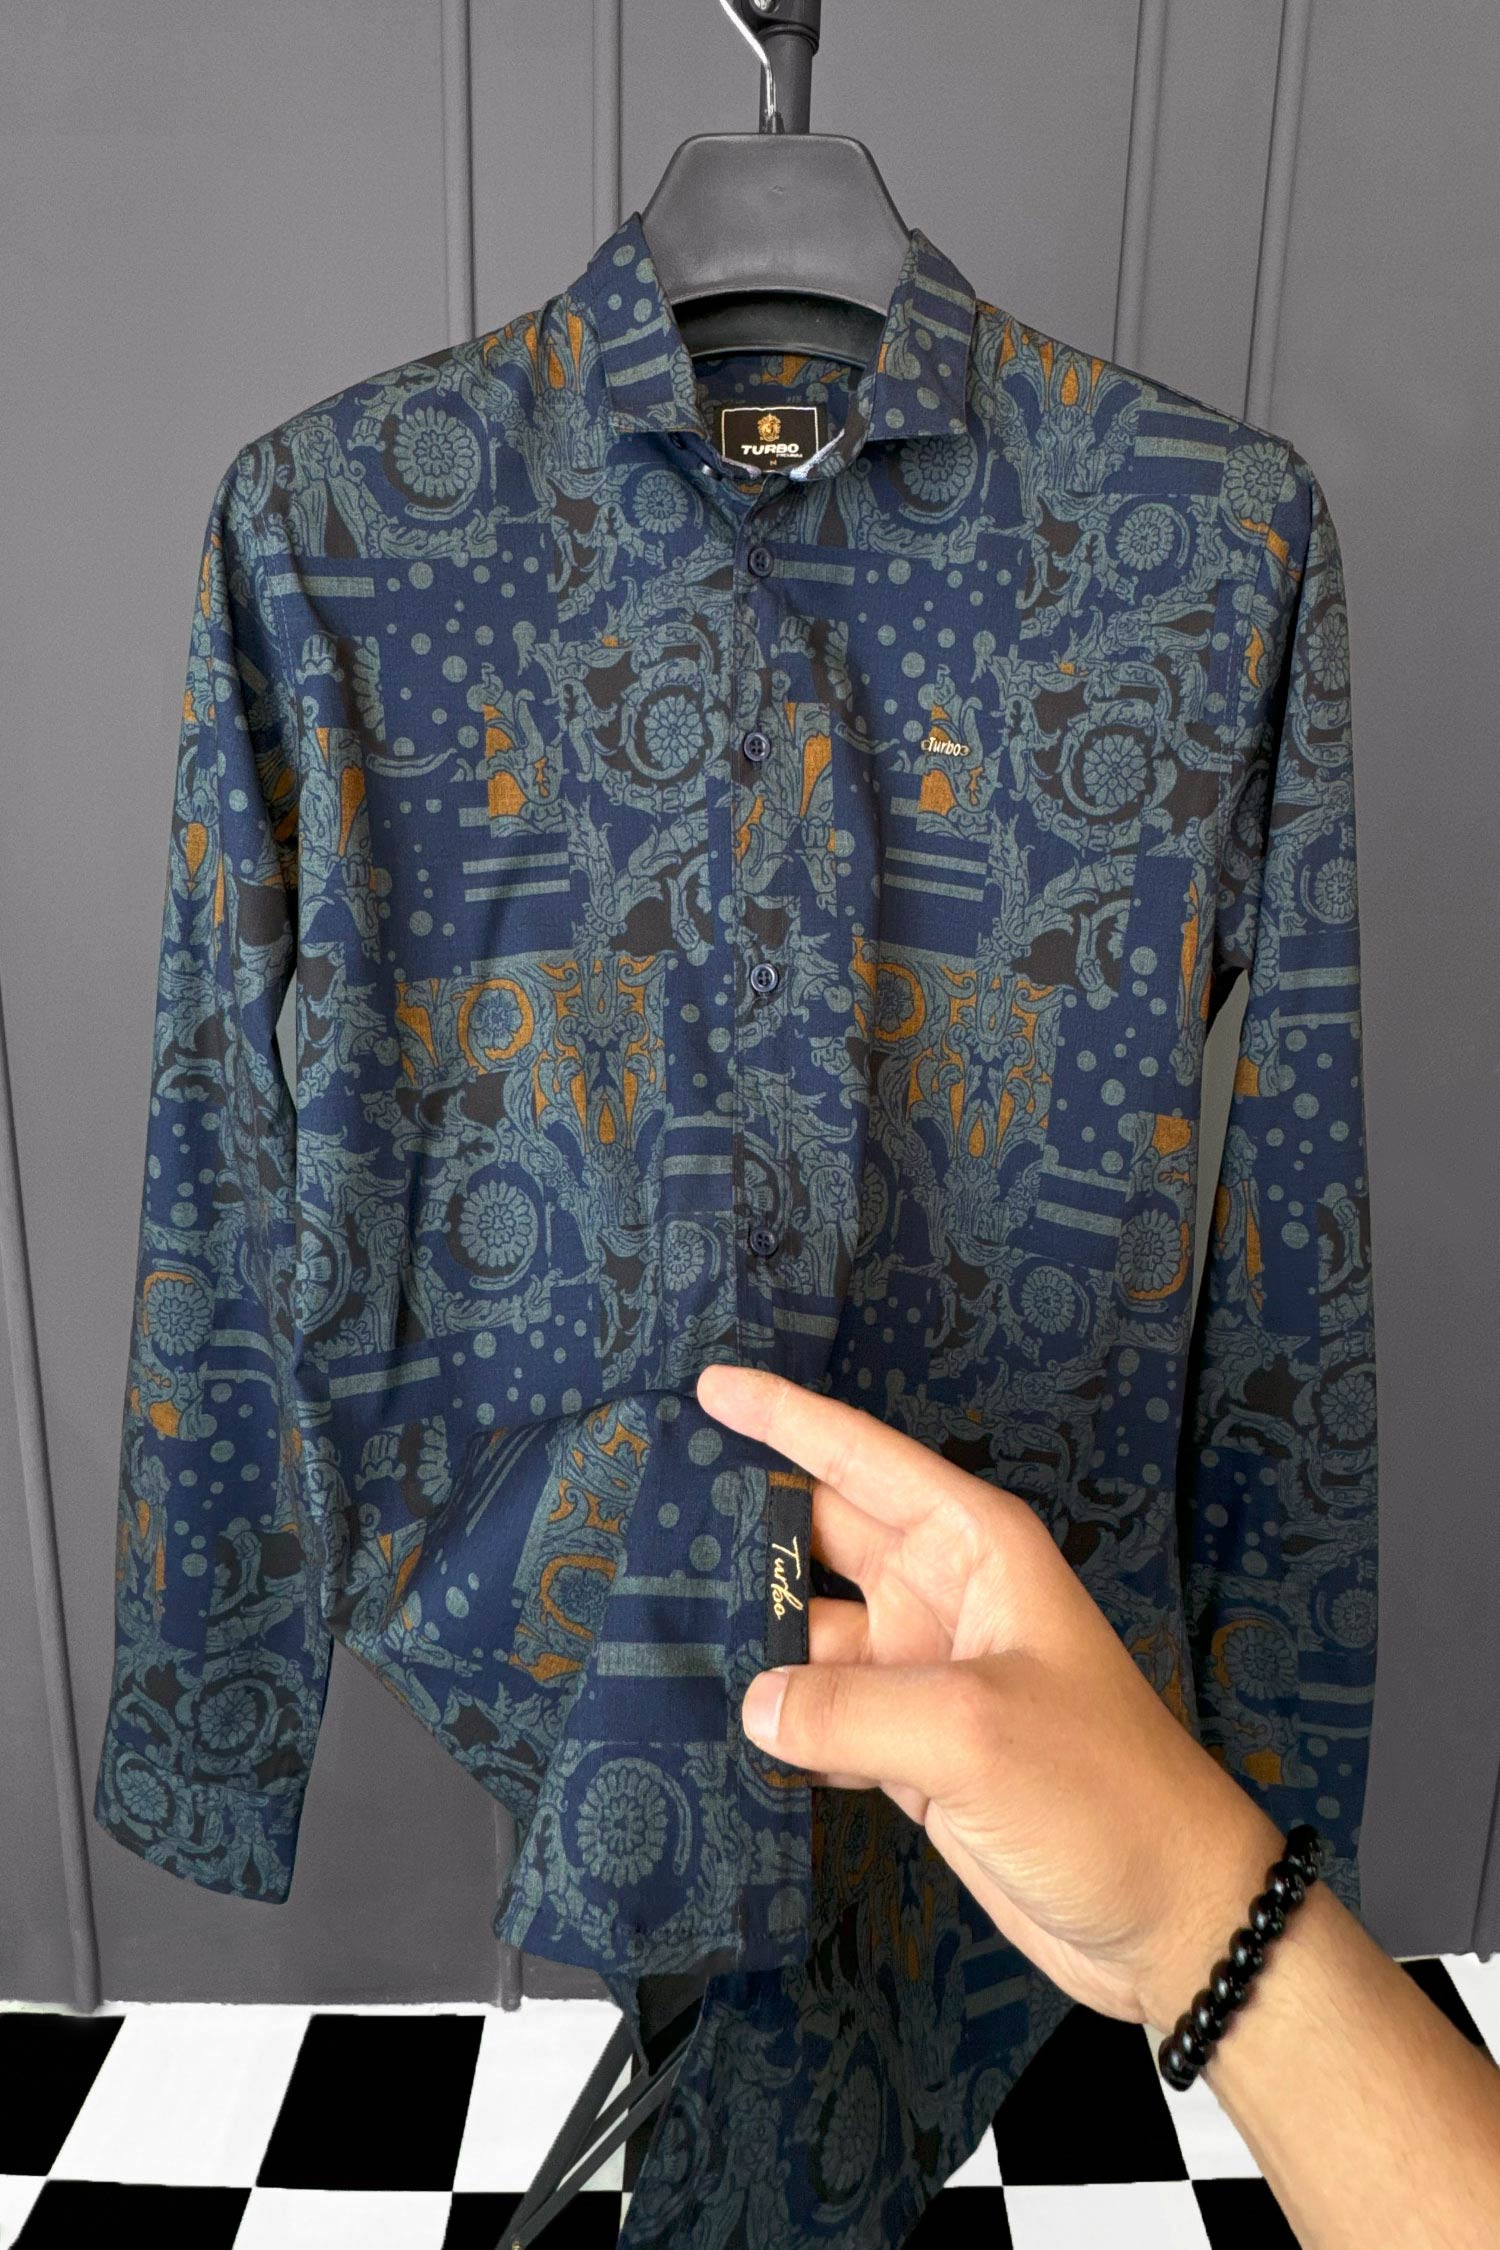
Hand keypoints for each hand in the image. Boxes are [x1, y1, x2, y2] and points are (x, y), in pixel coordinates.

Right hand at [695, 1360, 1284, 2031]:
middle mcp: (943, 1597)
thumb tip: (752, 1702)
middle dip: (744, 1529)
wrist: (1168, 1914)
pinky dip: (774, 1721)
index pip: (861, 1458)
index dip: (785, 1417)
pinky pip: (822, 1715)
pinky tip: (711, 1725)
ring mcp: (925, 1677)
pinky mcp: (912, 1754)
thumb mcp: (972, 1733)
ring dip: (746, 1636)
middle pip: (823, 1539)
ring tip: (650, 1629)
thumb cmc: (1102, 1793)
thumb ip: (849, 1710)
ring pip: (810, 1633)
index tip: (709, 1384)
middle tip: (647, 1524)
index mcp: (973, 1549)